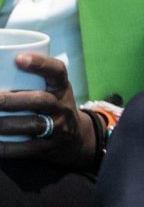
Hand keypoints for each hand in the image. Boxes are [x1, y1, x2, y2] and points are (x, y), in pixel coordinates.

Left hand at [0, 53, 95, 168]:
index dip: (40, 63)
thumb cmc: (52, 105)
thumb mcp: (52, 89)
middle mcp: (63, 106)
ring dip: (6, 123)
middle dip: (11, 100)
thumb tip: (0, 66)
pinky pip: (27, 148)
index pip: (57, 71)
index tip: (18, 58)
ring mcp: (59, 127)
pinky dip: (6, 147)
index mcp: (62, 87)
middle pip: (40, 100)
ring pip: (33, 125)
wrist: (74, 138)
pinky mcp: (48, 147)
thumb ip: (30, 79)